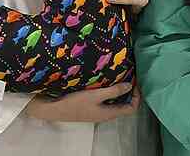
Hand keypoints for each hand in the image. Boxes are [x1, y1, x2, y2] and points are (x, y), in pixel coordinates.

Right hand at [24, 82, 138, 122]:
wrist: (52, 108)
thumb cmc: (74, 103)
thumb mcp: (95, 95)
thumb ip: (113, 91)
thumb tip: (130, 86)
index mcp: (109, 114)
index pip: (132, 108)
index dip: (138, 96)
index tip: (136, 82)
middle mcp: (105, 114)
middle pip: (125, 104)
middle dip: (129, 91)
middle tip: (130, 76)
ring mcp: (98, 111)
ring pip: (115, 101)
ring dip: (119, 89)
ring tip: (120, 75)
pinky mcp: (90, 106)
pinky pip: (106, 99)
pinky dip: (110, 90)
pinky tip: (106, 80)